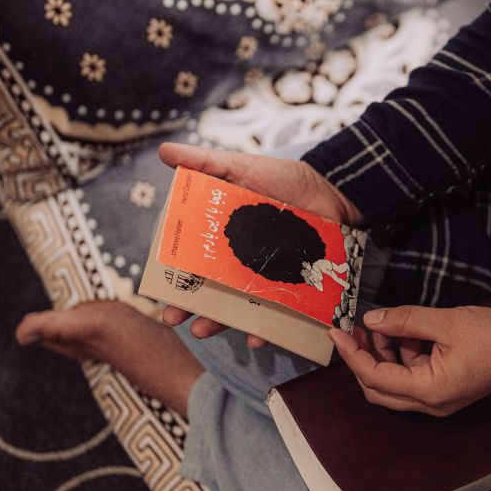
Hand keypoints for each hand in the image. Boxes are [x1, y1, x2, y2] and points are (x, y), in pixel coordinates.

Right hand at [157, 142, 362, 348]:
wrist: (331, 190)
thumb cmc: (283, 179)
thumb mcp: (241, 167)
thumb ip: (204, 162)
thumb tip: (165, 152)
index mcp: (223, 241)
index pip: (193, 265)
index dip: (176, 280)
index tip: (159, 294)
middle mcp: (240, 264)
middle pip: (210, 293)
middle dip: (190, 310)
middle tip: (174, 319)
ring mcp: (265, 279)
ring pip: (239, 309)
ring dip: (220, 324)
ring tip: (204, 331)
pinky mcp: (291, 289)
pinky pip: (278, 316)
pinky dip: (267, 331)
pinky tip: (256, 338)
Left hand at [327, 305, 490, 415]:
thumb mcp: (447, 321)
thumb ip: (406, 321)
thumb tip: (372, 320)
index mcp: (428, 390)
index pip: (374, 377)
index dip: (352, 354)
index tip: (337, 331)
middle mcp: (429, 403)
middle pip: (378, 389)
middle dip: (363, 358)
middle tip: (355, 329)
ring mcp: (437, 400)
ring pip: (394, 383)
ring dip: (383, 355)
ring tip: (383, 324)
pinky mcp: (445, 390)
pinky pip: (412, 377)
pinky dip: (402, 356)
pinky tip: (404, 332)